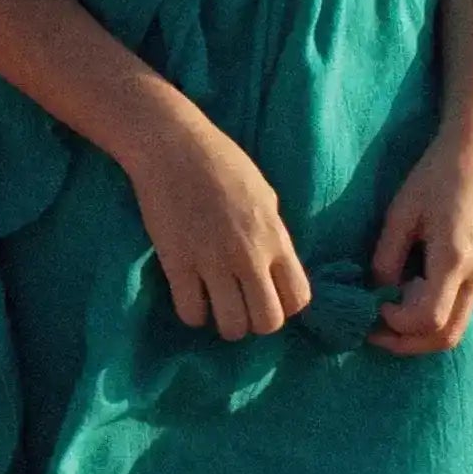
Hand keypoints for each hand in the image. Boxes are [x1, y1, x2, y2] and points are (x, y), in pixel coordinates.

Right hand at [126, 102, 310, 338]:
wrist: (174, 147)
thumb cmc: (222, 162)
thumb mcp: (265, 195)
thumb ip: (273, 233)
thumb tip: (273, 262)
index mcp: (275, 238)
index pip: (298, 298)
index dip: (286, 306)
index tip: (269, 297)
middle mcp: (248, 257)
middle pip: (267, 322)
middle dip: (256, 322)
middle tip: (241, 306)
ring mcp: (212, 262)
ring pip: (231, 326)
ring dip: (226, 323)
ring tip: (216, 306)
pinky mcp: (177, 263)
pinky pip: (191, 312)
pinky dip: (193, 314)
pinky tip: (191, 298)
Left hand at [371, 132, 472, 351]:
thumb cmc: (436, 176)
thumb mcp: (401, 213)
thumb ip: (386, 257)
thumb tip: (377, 291)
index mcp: (455, 259)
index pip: (428, 320)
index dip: (396, 323)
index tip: (374, 305)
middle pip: (446, 337)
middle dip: (407, 342)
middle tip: (374, 332)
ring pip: (457, 326)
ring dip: (422, 331)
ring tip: (389, 313)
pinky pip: (462, 307)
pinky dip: (436, 313)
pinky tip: (411, 293)